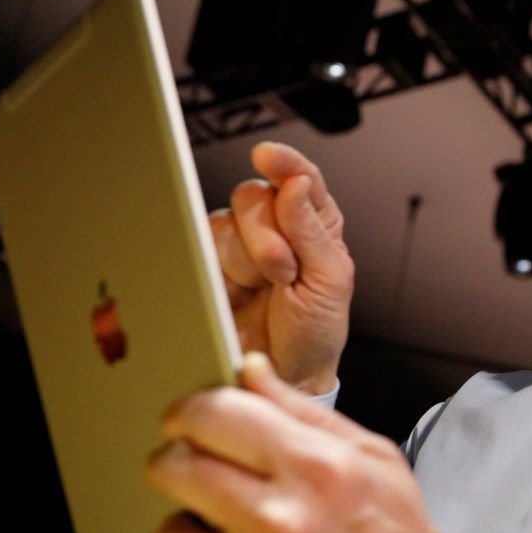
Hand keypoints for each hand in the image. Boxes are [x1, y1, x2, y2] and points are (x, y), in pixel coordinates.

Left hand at [145, 353, 443, 532]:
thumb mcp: (374, 462)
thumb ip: (304, 413)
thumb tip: (248, 368)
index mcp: (316, 469)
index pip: (213, 415)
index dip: (186, 413)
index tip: (184, 423)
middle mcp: (280, 523)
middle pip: (172, 469)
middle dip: (172, 466)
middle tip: (189, 477)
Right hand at [211, 143, 352, 394]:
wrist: (283, 375)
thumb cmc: (313, 333)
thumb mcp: (330, 283)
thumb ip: (313, 231)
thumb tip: (296, 183)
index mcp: (313, 224)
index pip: (298, 177)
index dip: (284, 162)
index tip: (269, 157)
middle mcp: (274, 228)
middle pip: (254, 195)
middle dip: (268, 234)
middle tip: (284, 271)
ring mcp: (238, 248)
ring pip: (224, 221)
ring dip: (246, 257)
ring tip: (266, 289)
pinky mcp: (209, 267)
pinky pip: (200, 246)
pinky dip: (220, 268)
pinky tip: (236, 291)